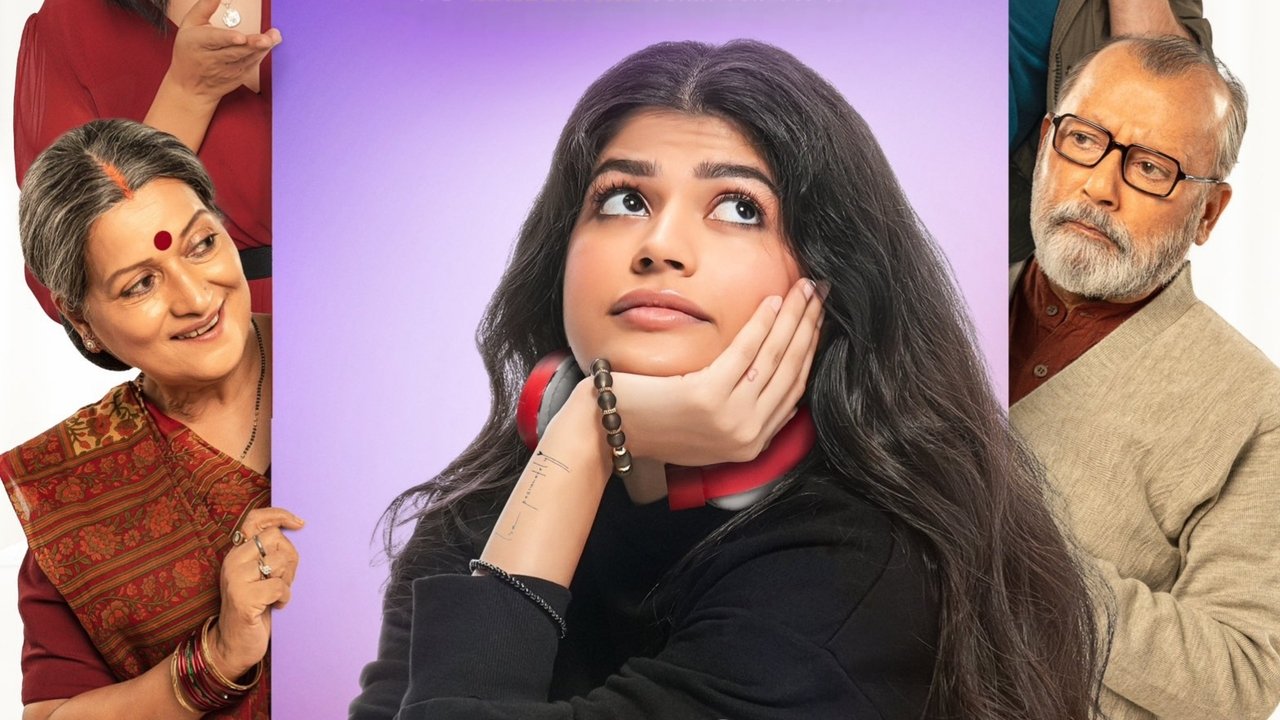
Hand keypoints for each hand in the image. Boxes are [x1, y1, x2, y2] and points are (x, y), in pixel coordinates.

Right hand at [166, 0, 281, 103]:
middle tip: (267, 38)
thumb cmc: (189, 50)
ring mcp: (227, 70)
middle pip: (235, 51)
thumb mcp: (190, 25)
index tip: (241, 37)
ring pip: (247, 58)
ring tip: (274, 37)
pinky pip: (252, 64)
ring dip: (262, 48)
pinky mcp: (238, 76)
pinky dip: (261, 54)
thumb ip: (204, 7)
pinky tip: (270, 43)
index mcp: (197, 43)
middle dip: (252, 44)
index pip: (214, 40)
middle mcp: (212, 59)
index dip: (228, 39)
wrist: (190, 86)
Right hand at [209, 506, 303, 677]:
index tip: (300, 523)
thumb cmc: (255, 607)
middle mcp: (232, 561)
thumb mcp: (261, 575)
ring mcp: (235, 579)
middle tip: (285, 579)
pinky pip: (279, 587)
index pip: (255, 519)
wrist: (234, 644)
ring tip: (277, 594)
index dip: (279, 515)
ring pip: (280, 561)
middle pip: (276, 539)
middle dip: (290, 558)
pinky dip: (285, 598)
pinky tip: (276, 607)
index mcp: (236, 553)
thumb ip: (270, 554)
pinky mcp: (243, 598)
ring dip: (287, 580)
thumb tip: (298, 529)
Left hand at [610, 277, 824, 466]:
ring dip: (795, 319)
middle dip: (811, 327)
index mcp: (751, 443)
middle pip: (791, 371)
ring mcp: (730, 419)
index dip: (810, 350)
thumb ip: (741, 411)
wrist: (612, 428)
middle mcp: (747, 435)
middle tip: (821, 295)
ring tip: (804, 290)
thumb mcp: (707, 427)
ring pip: (775, 358)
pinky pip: (745, 353)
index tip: (819, 321)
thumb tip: (774, 382)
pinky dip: (763, 324)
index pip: (794, 389)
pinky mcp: (708, 398)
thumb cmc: (654, 421)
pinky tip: (773, 302)